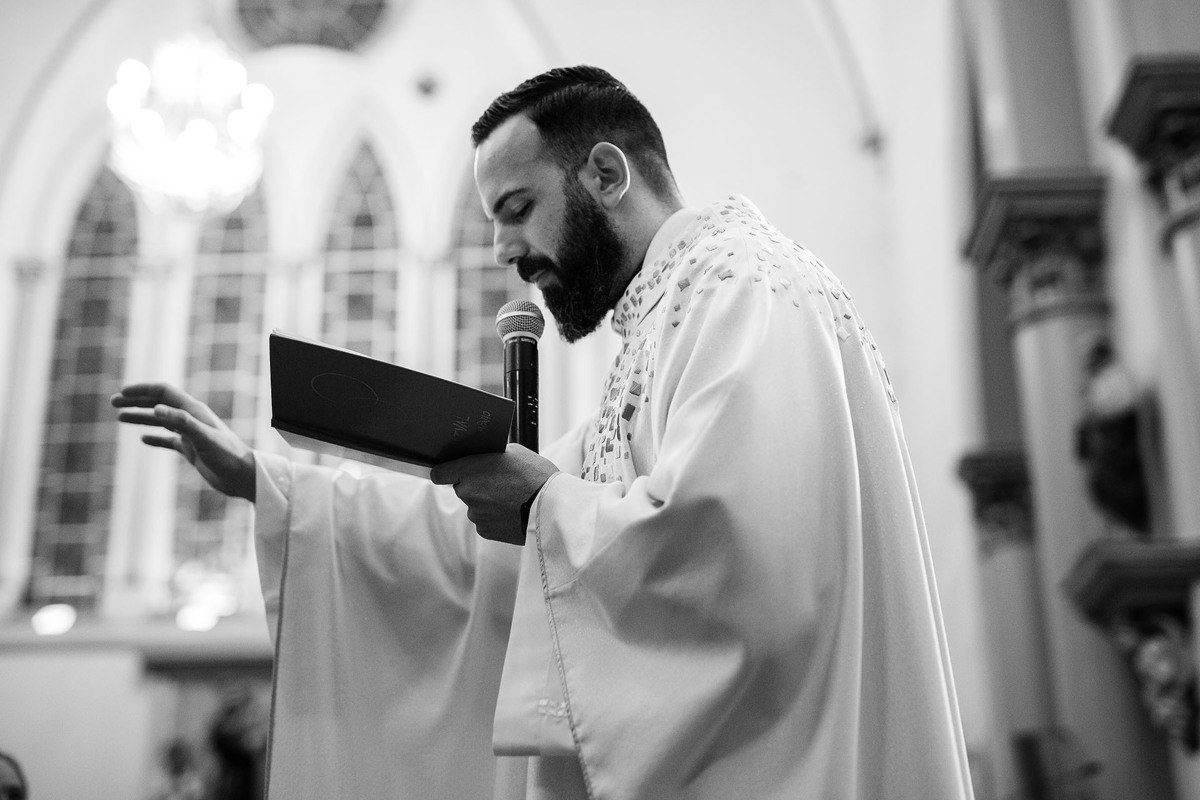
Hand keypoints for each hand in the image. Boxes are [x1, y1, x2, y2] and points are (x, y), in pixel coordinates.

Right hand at [111, 383, 255, 501]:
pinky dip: (155, 437)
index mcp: (193, 411)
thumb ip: (182, 422)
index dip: (143, 390)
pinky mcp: (192, 449)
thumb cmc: (227, 455)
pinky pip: (169, 440)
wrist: (241, 476)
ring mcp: (190, 434)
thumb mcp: (203, 437)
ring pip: (161, 421)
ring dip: (141, 417)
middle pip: (159, 404)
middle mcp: (191, 419)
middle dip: (136, 401)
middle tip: (114, 403)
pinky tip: (143, 439)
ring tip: (120, 417)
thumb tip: (157, 408)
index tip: (122, 392)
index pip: (164, 392)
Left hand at [430, 444, 558, 543]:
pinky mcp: (485, 531)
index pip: (439, 473)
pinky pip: (485, 521)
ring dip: (487, 502)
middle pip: (462, 488)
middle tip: (499, 482)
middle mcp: (467, 492)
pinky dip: (495, 517)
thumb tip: (483, 458)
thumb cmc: (536, 475)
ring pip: (475, 505)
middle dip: (476, 485)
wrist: (551, 508)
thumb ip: (491, 456)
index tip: (452, 472)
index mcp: (469, 469)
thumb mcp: (514, 452)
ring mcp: (475, 513)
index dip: (446, 471)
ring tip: (511, 498)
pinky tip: (512, 511)